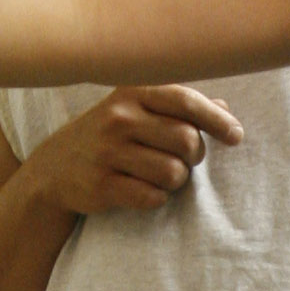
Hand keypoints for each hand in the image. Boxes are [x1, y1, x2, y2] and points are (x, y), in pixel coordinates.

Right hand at [27, 85, 242, 217]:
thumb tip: (224, 108)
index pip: (185, 101)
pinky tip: (146, 191)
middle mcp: (118, 118)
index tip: (236, 137)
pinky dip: (157, 198)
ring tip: (163, 177)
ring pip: (173, 172)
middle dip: (195, 156)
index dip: (216, 121)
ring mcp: (107, 152)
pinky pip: (152, 197)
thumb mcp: (136, 110)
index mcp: (132, 93)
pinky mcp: (101, 185)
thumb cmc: (108, 136)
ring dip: (177, 181)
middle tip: (186, 161)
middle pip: (186, 141)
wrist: (53, 168)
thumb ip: (178, 107)